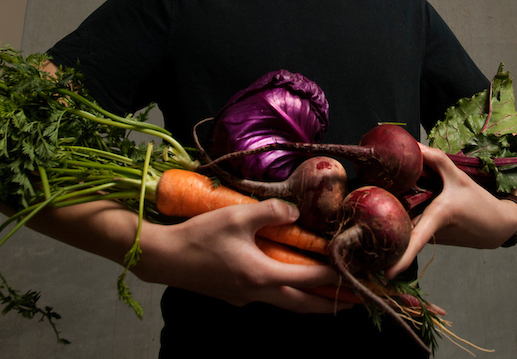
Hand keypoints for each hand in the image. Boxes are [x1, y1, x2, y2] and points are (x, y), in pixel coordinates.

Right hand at [132, 199, 350, 312]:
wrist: (162, 257)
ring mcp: (243, 297)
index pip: (309, 278)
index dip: (334, 274)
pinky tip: (287, 280)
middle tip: (354, 301)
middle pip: (302, 304)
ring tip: (328, 294)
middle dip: (330, 304)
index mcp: (262, 275)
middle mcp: (256, 293)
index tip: (354, 271)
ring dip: (309, 300)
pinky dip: (286, 292)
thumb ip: (270, 211)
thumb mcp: (236, 216)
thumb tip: (295, 211)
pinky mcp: (232, 294)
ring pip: (285, 303)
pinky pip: (267, 296)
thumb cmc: (198, 236)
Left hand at [385, 144, 516, 277]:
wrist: (498, 226)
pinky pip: (413, 225)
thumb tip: (412, 145)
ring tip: (374, 192)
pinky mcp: (431, 238)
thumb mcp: (459, 177)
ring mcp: (430, 237)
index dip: (402, 257)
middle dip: (381, 221)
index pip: (416, 240)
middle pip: (401, 226)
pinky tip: (399, 199)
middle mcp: (430, 231)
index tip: (387, 274)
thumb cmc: (479, 202)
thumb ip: (435, 159)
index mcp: (437, 217)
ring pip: (406, 224)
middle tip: (356, 205)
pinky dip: (405, 214)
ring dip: (394, 214)